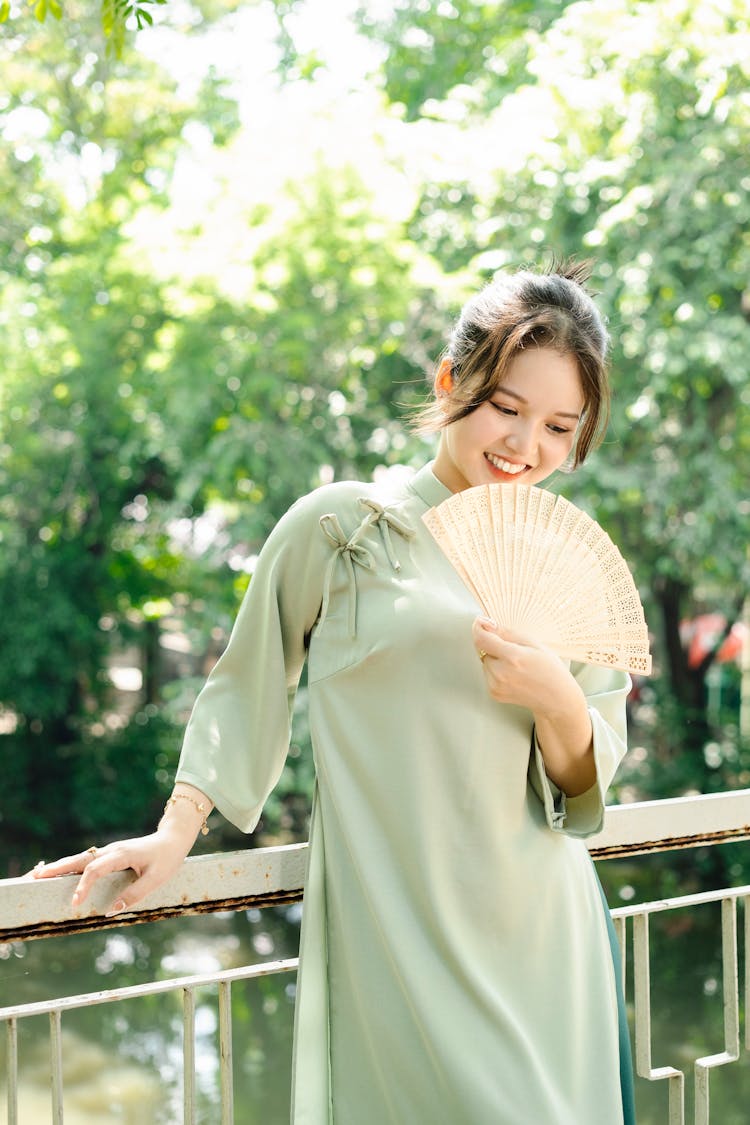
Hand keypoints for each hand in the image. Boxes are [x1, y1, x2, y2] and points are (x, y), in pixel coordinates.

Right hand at [30, 831, 190, 916]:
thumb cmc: (167, 858)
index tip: (74, 903)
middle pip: (80, 859)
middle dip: (58, 868)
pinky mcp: (110, 855)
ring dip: (60, 866)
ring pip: (80, 858)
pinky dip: (70, 866)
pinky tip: (59, 873)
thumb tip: (112, 910)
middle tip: (35, 878)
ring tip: (38, 875)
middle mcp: (111, 850)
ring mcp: (109, 851)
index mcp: (121, 854)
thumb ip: (135, 894)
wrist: (173, 838)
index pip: (95, 870)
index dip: (83, 886)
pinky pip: (86, 860)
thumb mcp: (157, 879)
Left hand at [472, 617, 579, 716]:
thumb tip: (486, 625)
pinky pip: (488, 674)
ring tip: (517, 665)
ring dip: (495, 659)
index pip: (482, 639)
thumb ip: (507, 633)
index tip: (481, 622)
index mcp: (513, 657)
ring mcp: (496, 686)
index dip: (479, 628)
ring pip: (485, 662)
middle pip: (484, 650)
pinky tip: (514, 675)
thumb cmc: (550, 669)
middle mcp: (501, 673)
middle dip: (494, 646)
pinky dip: (496, 671)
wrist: (556, 698)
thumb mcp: (534, 644)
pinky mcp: (494, 693)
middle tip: (514, 650)